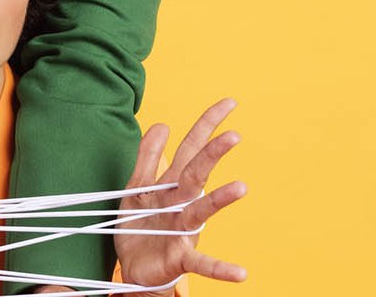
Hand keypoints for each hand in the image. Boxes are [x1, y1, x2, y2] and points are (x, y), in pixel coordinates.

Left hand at [114, 98, 247, 291]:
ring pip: (202, 210)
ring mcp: (183, 229)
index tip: (229, 103)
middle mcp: (182, 204)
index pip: (191, 148)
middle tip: (234, 135)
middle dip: (213, 153)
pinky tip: (241, 273)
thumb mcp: (136, 187)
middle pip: (197, 172)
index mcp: (171, 185)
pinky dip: (221, 268)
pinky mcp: (180, 256)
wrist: (134, 269)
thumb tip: (163, 124)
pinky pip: (202, 263)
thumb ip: (148, 157)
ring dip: (221, 199)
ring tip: (242, 187)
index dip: (207, 124)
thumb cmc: (139, 227)